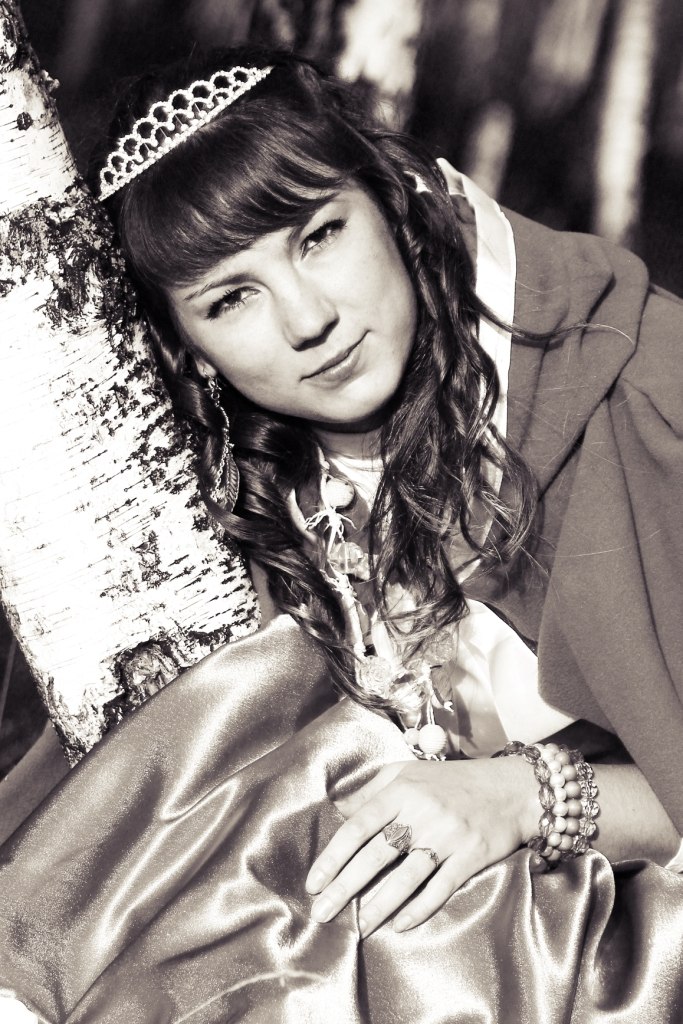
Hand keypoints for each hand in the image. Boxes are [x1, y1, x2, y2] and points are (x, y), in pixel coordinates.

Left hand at [305, 755, 537, 935]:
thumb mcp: (410, 772)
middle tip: (322, 912)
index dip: (334, 856)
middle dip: (345, 887)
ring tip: (358, 926)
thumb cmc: (453, 781)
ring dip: (379, 905)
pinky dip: (419, 908)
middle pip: (376, 855)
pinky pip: (441, 887)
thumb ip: (374, 789)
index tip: (314, 882)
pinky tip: (400, 925)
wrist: (514, 788)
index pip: (359, 825)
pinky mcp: (471, 856)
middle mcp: (423, 812)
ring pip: (407, 876)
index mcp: (403, 789)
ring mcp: (448, 835)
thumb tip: (338, 809)